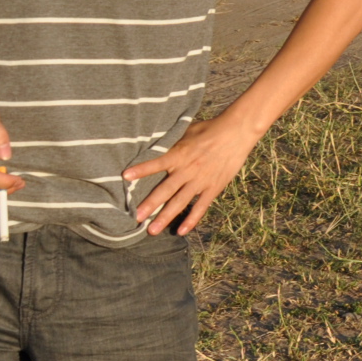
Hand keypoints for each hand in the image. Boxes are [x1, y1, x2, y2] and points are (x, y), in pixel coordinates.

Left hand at [121, 114, 260, 235]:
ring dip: (165, 217)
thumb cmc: (210, 129)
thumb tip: (155, 142)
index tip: (125, 176)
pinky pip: (200, 207)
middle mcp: (187, 170)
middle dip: (149, 205)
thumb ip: (172, 141)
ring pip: (180, 202)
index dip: (141, 169)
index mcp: (179, 154)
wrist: (237, 133)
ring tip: (152, 231)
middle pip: (165, 190)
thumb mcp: (187, 130)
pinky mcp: (213, 188)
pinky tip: (181, 231)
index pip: (156, 163)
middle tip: (135, 218)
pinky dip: (191, 219)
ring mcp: (200, 181)